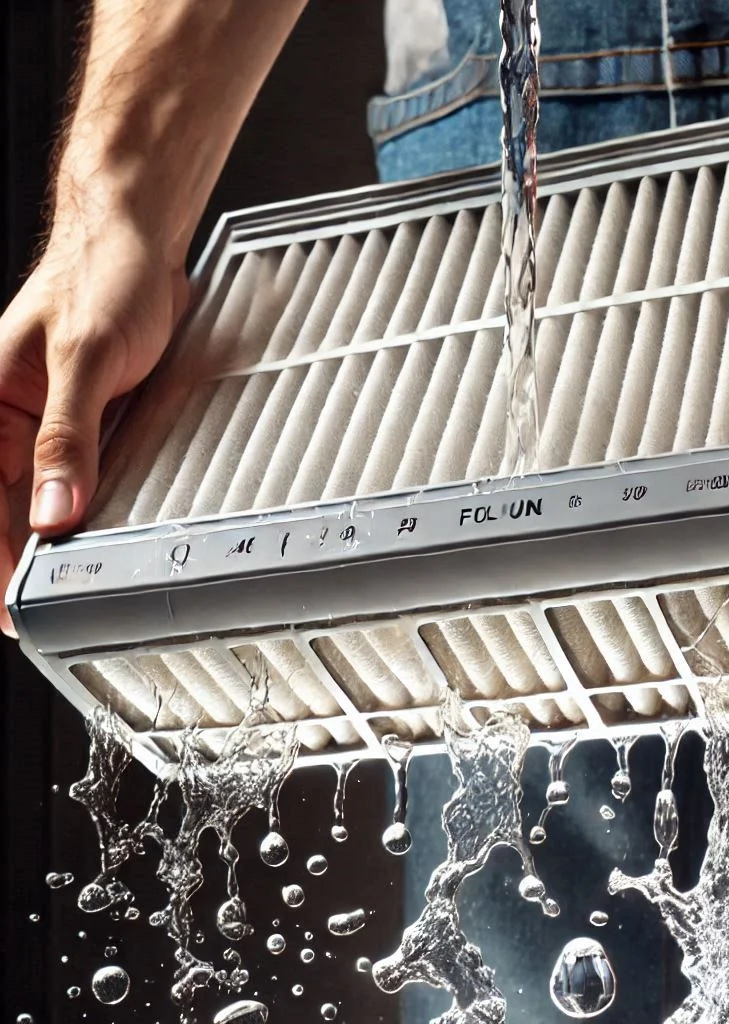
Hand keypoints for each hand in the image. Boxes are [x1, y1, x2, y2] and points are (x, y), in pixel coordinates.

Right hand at [0, 211, 187, 634]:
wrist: (141, 242)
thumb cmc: (103, 277)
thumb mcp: (86, 358)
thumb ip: (67, 435)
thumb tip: (51, 513)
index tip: (8, 604)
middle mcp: (10, 414)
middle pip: (5, 504)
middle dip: (19, 558)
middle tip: (41, 611)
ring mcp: (47, 418)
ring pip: (40, 495)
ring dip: (52, 537)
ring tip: (70, 585)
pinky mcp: (85, 417)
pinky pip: (75, 473)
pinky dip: (82, 504)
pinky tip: (95, 532)